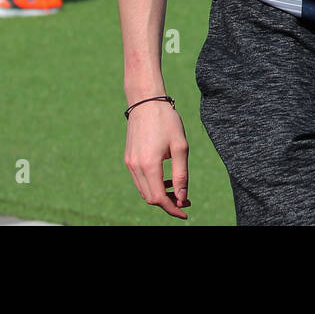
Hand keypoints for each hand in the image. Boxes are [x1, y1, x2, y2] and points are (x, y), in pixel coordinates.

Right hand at [124, 99, 190, 218]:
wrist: (146, 101)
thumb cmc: (167, 121)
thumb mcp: (180, 147)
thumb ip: (181, 174)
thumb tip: (182, 197)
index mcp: (149, 165)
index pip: (158, 199)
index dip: (172, 209)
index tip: (185, 212)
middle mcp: (135, 167)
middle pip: (150, 198)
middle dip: (167, 203)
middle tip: (185, 200)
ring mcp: (130, 163)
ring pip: (143, 190)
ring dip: (159, 195)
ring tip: (176, 189)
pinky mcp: (128, 158)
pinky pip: (139, 180)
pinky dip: (152, 185)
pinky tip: (165, 179)